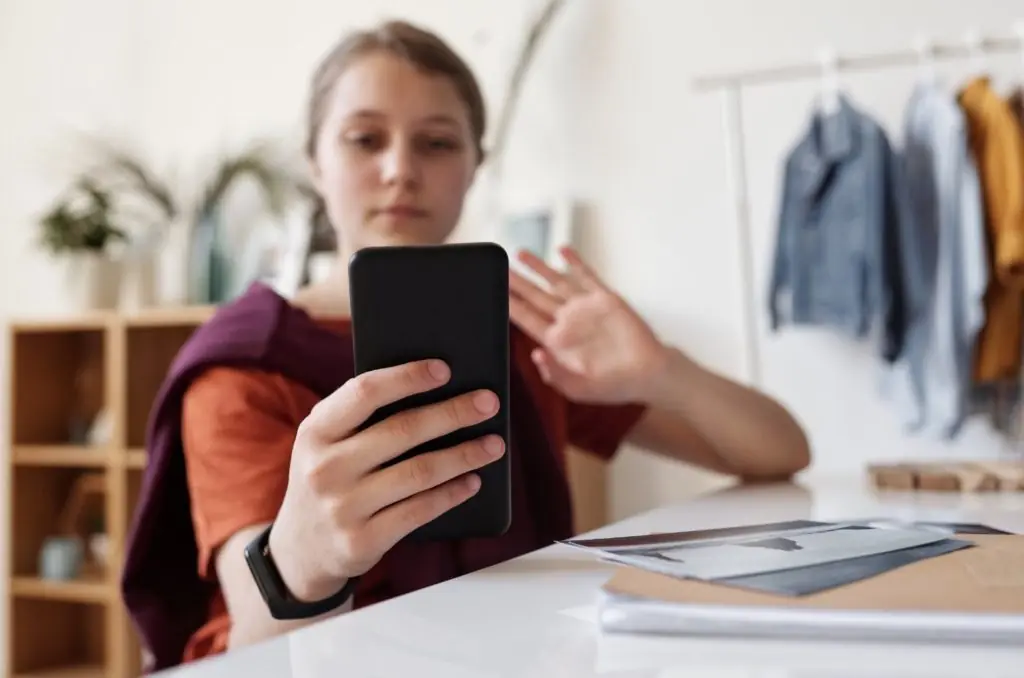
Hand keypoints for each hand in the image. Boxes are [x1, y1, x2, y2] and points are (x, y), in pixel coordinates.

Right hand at [268, 359, 503, 600]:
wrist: (301, 549)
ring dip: (464, 455)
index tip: (446, 369)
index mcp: (315, 431)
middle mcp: (325, 468)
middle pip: (402, 430)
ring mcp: (342, 508)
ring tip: (494, 444)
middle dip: (453, 413)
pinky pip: (420, 511)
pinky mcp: (362, 542)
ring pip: (419, 472)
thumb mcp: (328, 443)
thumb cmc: (331, 477)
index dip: (407, 377)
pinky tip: (473, 481)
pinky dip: (452, 493)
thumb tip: (439, 389)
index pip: (364, 392)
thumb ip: (364, 417)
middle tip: (489, 403)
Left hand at [508, 246, 666, 403]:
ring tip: (520, 254)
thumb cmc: (614, 385)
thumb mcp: (578, 389)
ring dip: (538, 268)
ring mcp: (585, 308)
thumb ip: (554, 375)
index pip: (527, 319)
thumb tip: (536, 355)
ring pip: (556, 281)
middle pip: (536, 296)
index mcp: (557, 342)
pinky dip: (574, 262)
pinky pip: (586, 275)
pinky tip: (562, 250)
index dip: (511, 305)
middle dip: (518, 282)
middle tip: (501, 268)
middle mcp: (568, 321)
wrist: (648, 374)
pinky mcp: (604, 299)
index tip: (496, 292)